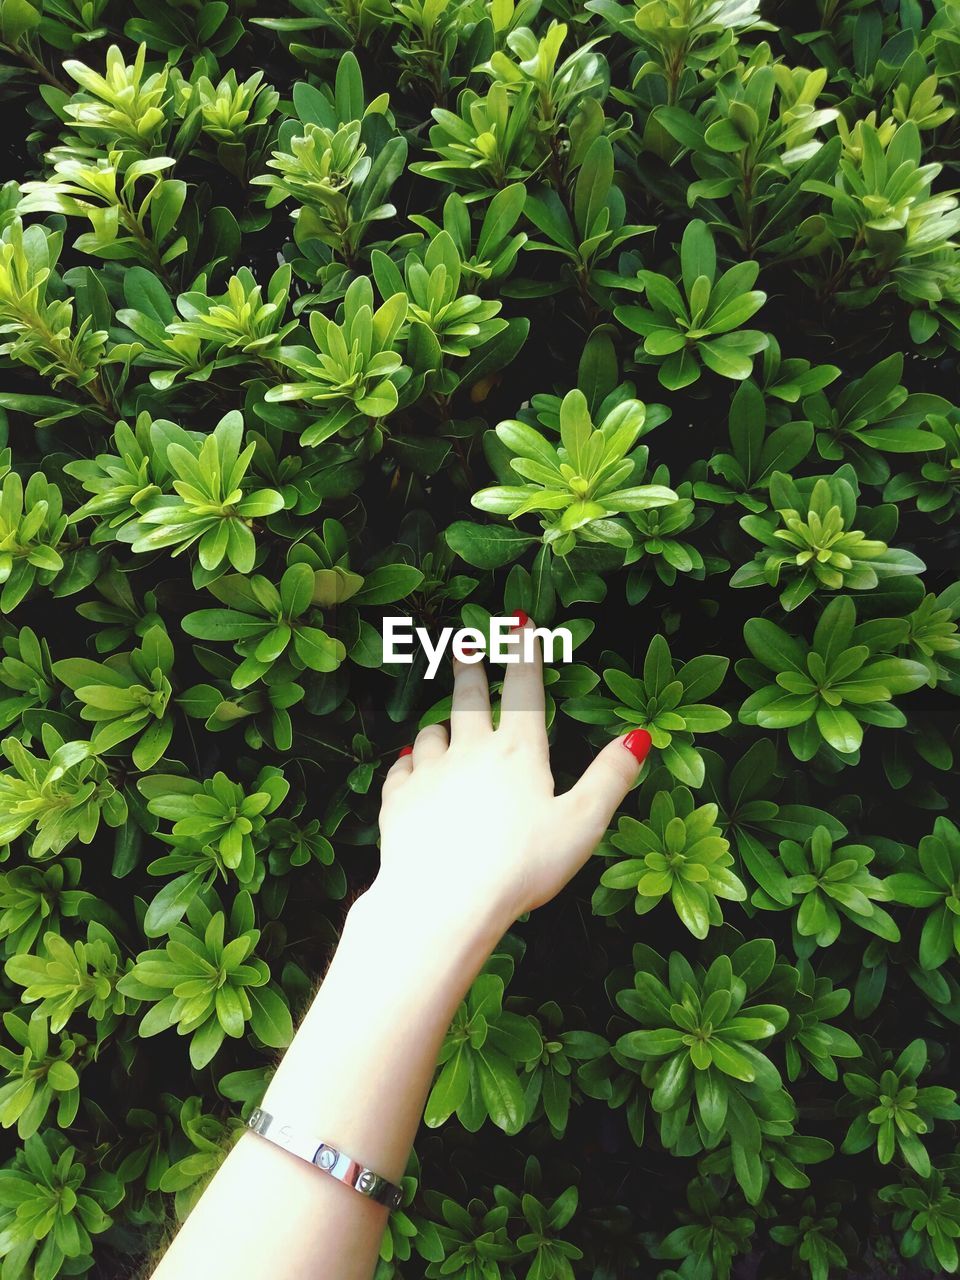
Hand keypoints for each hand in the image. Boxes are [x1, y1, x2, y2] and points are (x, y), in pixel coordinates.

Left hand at [374, 614, 651, 932]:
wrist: (443, 900)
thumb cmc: (521, 866)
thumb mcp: (581, 824)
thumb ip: (609, 778)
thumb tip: (638, 737)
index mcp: (518, 752)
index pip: (524, 689)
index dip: (524, 652)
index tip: (519, 622)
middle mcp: (469, 751)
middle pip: (468, 698)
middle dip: (469, 668)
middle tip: (463, 644)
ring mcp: (428, 773)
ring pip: (431, 733)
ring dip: (438, 726)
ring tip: (440, 725)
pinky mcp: (398, 801)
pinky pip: (401, 770)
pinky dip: (407, 764)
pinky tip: (409, 766)